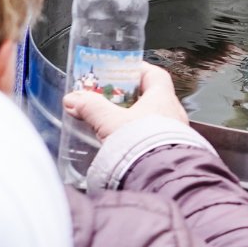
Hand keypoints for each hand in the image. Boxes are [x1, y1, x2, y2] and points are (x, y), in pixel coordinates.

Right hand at [64, 63, 188, 141]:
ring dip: (131, 119)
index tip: (120, 71)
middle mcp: (173, 113)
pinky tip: (122, 144)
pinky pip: (151, 137)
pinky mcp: (168, 151)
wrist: (159, 176)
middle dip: (128, 98)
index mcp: (163, 98)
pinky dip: (136, 136)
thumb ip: (91, 108)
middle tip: (108, 99)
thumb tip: (74, 98)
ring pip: (151, 118)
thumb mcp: (110, 122)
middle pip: (150, 97)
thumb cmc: (141, 144)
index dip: (137, 70)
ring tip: (111, 123)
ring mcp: (174, 133)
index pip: (154, 75)